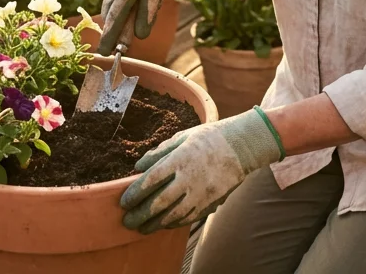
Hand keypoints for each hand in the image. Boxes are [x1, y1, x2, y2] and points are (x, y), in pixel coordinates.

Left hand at [119, 107, 284, 233]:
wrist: (241, 146)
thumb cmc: (209, 138)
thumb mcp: (182, 137)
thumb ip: (159, 152)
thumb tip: (138, 166)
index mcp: (180, 158)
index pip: (151, 180)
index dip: (135, 193)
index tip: (124, 202)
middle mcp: (190, 177)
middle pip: (159, 202)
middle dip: (141, 214)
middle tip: (127, 221)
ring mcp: (202, 192)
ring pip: (174, 215)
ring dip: (155, 224)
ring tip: (142, 228)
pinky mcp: (211, 201)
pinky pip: (189, 217)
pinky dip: (174, 223)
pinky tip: (163, 224)